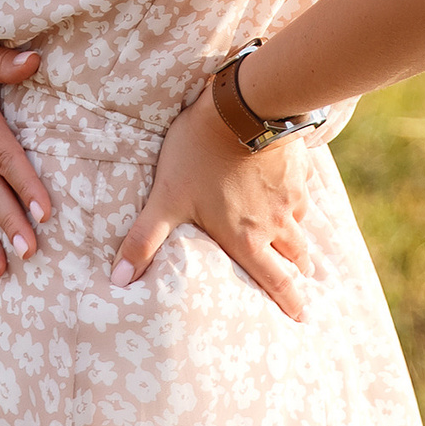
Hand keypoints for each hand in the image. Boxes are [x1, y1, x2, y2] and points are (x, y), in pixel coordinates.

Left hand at [111, 84, 313, 320]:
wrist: (242, 108)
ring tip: (299, 239)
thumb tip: (118, 280)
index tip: (302, 317)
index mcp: (247, 239)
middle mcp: (277, 223)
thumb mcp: (166, 198)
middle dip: (300, 270)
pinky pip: (305, 189)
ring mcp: (292, 195)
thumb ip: (144, 240)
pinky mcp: (299, 167)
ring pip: (303, 224)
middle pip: (297, 256)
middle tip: (304, 277)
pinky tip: (296, 190)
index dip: (290, 303)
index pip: (275, 282)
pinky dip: (301, 197)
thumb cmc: (200, 155)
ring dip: (301, 235)